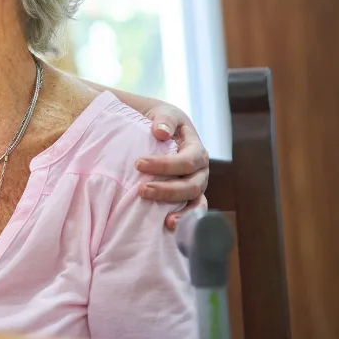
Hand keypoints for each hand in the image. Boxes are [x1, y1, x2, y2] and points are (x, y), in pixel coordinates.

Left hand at [136, 104, 209, 228]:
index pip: (187, 160)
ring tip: (166, 221)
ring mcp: (196, 184)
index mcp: (196, 148)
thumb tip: (161, 132)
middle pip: (191, 185)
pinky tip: (171, 227)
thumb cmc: (161, 121)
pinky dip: (186, 220)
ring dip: (181, 212)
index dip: (164, 165)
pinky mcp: (188, 196)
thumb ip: (164, 119)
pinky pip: (192, 210)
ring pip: (195, 201)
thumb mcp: (162, 112)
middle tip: (141, 190)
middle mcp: (200, 169)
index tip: (138, 164)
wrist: (160, 128)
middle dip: (167, 190)